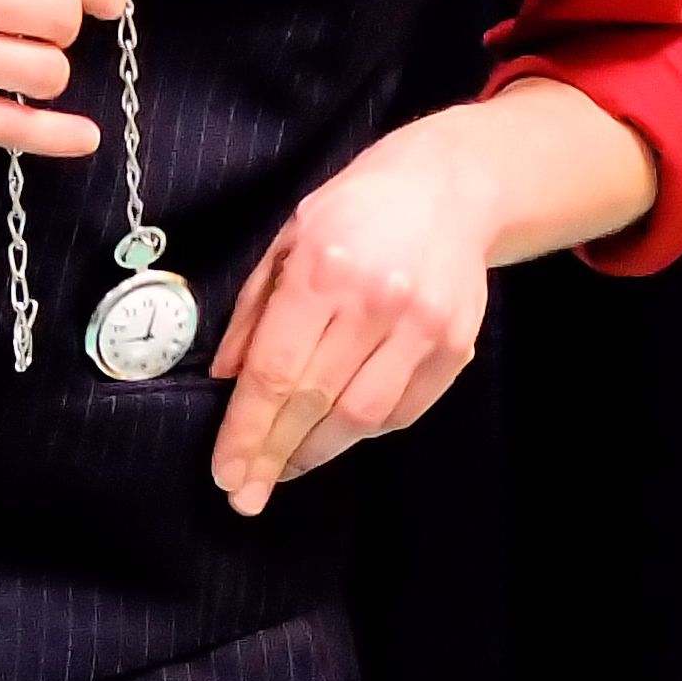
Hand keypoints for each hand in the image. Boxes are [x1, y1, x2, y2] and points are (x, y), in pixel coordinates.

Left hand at [206, 108, 501, 515]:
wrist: (450, 188)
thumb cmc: (355, 209)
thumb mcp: (288, 238)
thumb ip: (254, 308)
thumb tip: (227, 378)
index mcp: (323, 269)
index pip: (275, 369)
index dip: (246, 429)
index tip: (224, 471)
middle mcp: (376, 302)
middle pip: (314, 401)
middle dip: (273, 454)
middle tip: (245, 493)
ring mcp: (423, 328)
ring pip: (362, 418)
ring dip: (317, 452)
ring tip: (284, 467)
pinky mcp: (457, 347)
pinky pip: (403, 411)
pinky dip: (364, 432)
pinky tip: (336, 433)